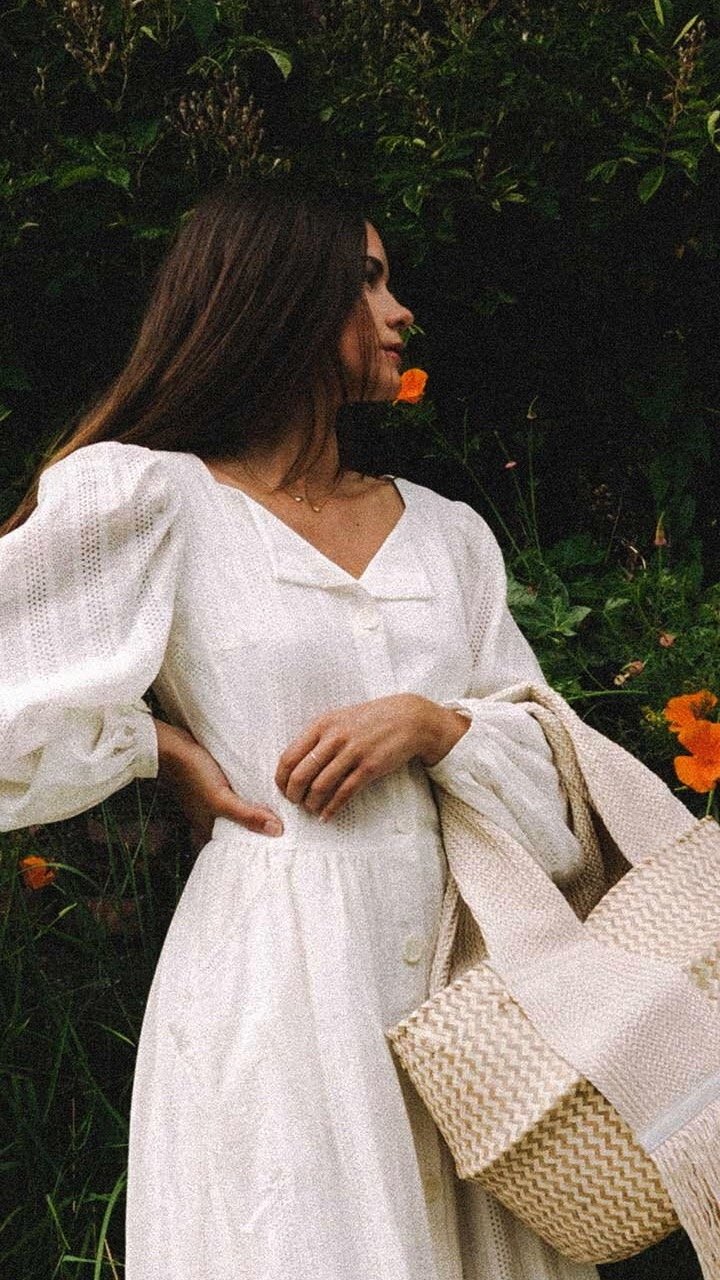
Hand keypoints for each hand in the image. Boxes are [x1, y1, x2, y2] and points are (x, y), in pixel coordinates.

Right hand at [154, 719, 282, 848]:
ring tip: (277, 813)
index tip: (275, 852)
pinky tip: (259, 792)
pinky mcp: (214, 785)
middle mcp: (208, 818)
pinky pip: (234, 796)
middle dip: (253, 833)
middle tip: (281, 835)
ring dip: (251, 813)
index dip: (249, 852)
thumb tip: (277, 831)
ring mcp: (210, 801)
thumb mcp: (221, 798)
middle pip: (234, 831)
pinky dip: (246, 797)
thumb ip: (246, 815)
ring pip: (235, 813)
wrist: (175, 745)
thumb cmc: (194, 773)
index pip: (230, 849)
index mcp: (206, 829)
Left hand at [275, 694, 468, 821]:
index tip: (283, 789)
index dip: (282, 778)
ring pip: (320, 787)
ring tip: (311, 809)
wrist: (407, 718)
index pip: (289, 756)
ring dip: (311, 804)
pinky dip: (331, 808)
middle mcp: (334, 738)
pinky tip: (327, 815)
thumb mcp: (339, 719)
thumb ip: (318, 737)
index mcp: (321, 725)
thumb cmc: (370, 720)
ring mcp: (352, 753)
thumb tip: (296, 763)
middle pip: (301, 775)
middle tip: (295, 802)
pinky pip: (344, 793)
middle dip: (293, 794)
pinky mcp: (369, 768)